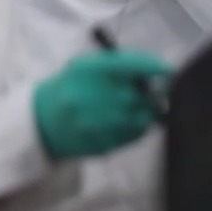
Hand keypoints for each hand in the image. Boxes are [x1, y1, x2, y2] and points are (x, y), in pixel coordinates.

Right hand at [33, 51, 171, 159]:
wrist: (42, 121)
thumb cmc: (71, 86)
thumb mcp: (87, 66)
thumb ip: (119, 66)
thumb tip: (157, 71)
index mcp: (85, 70)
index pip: (128, 65)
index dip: (153, 67)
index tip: (169, 70)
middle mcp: (88, 96)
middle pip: (138, 95)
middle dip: (152, 93)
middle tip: (159, 91)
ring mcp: (94, 125)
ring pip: (140, 118)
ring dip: (148, 112)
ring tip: (144, 107)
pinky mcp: (100, 145)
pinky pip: (134, 136)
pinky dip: (140, 128)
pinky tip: (133, 121)